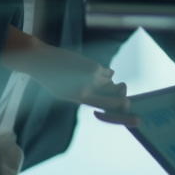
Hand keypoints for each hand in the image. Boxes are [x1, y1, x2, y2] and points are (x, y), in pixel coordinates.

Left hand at [0, 28, 129, 112]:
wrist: (43, 60)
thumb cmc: (52, 80)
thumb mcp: (65, 94)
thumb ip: (84, 97)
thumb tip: (105, 94)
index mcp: (81, 98)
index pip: (108, 107)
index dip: (123, 113)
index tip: (132, 114)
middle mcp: (89, 87)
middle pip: (115, 94)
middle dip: (121, 95)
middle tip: (122, 94)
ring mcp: (92, 75)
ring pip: (112, 82)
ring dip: (109, 83)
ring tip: (95, 80)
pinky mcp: (93, 64)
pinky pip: (107, 72)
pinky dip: (105, 74)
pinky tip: (94, 72)